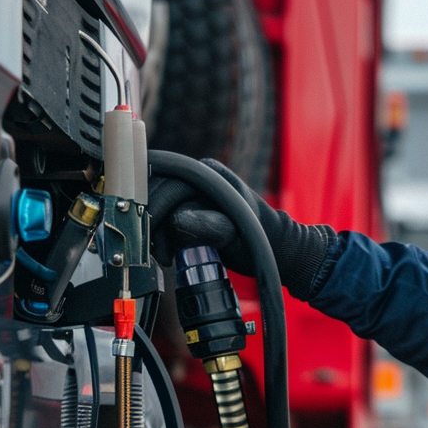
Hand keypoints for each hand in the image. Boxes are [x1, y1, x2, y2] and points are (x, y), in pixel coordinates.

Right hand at [147, 159, 335, 300]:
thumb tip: (177, 220)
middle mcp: (199, 177)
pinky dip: (160, 231)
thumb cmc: (259, 238)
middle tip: (160, 251)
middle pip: (158, 192)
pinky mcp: (190, 206)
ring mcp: (194, 191)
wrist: (274, 248)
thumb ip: (208, 225)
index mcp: (210, 174)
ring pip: (158, 203)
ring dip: (155, 229)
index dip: (158, 208)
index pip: (169, 183)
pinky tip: (166, 248)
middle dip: (154, 222)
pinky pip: (164, 213)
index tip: (153, 234)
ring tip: (164, 253)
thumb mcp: (235, 233)